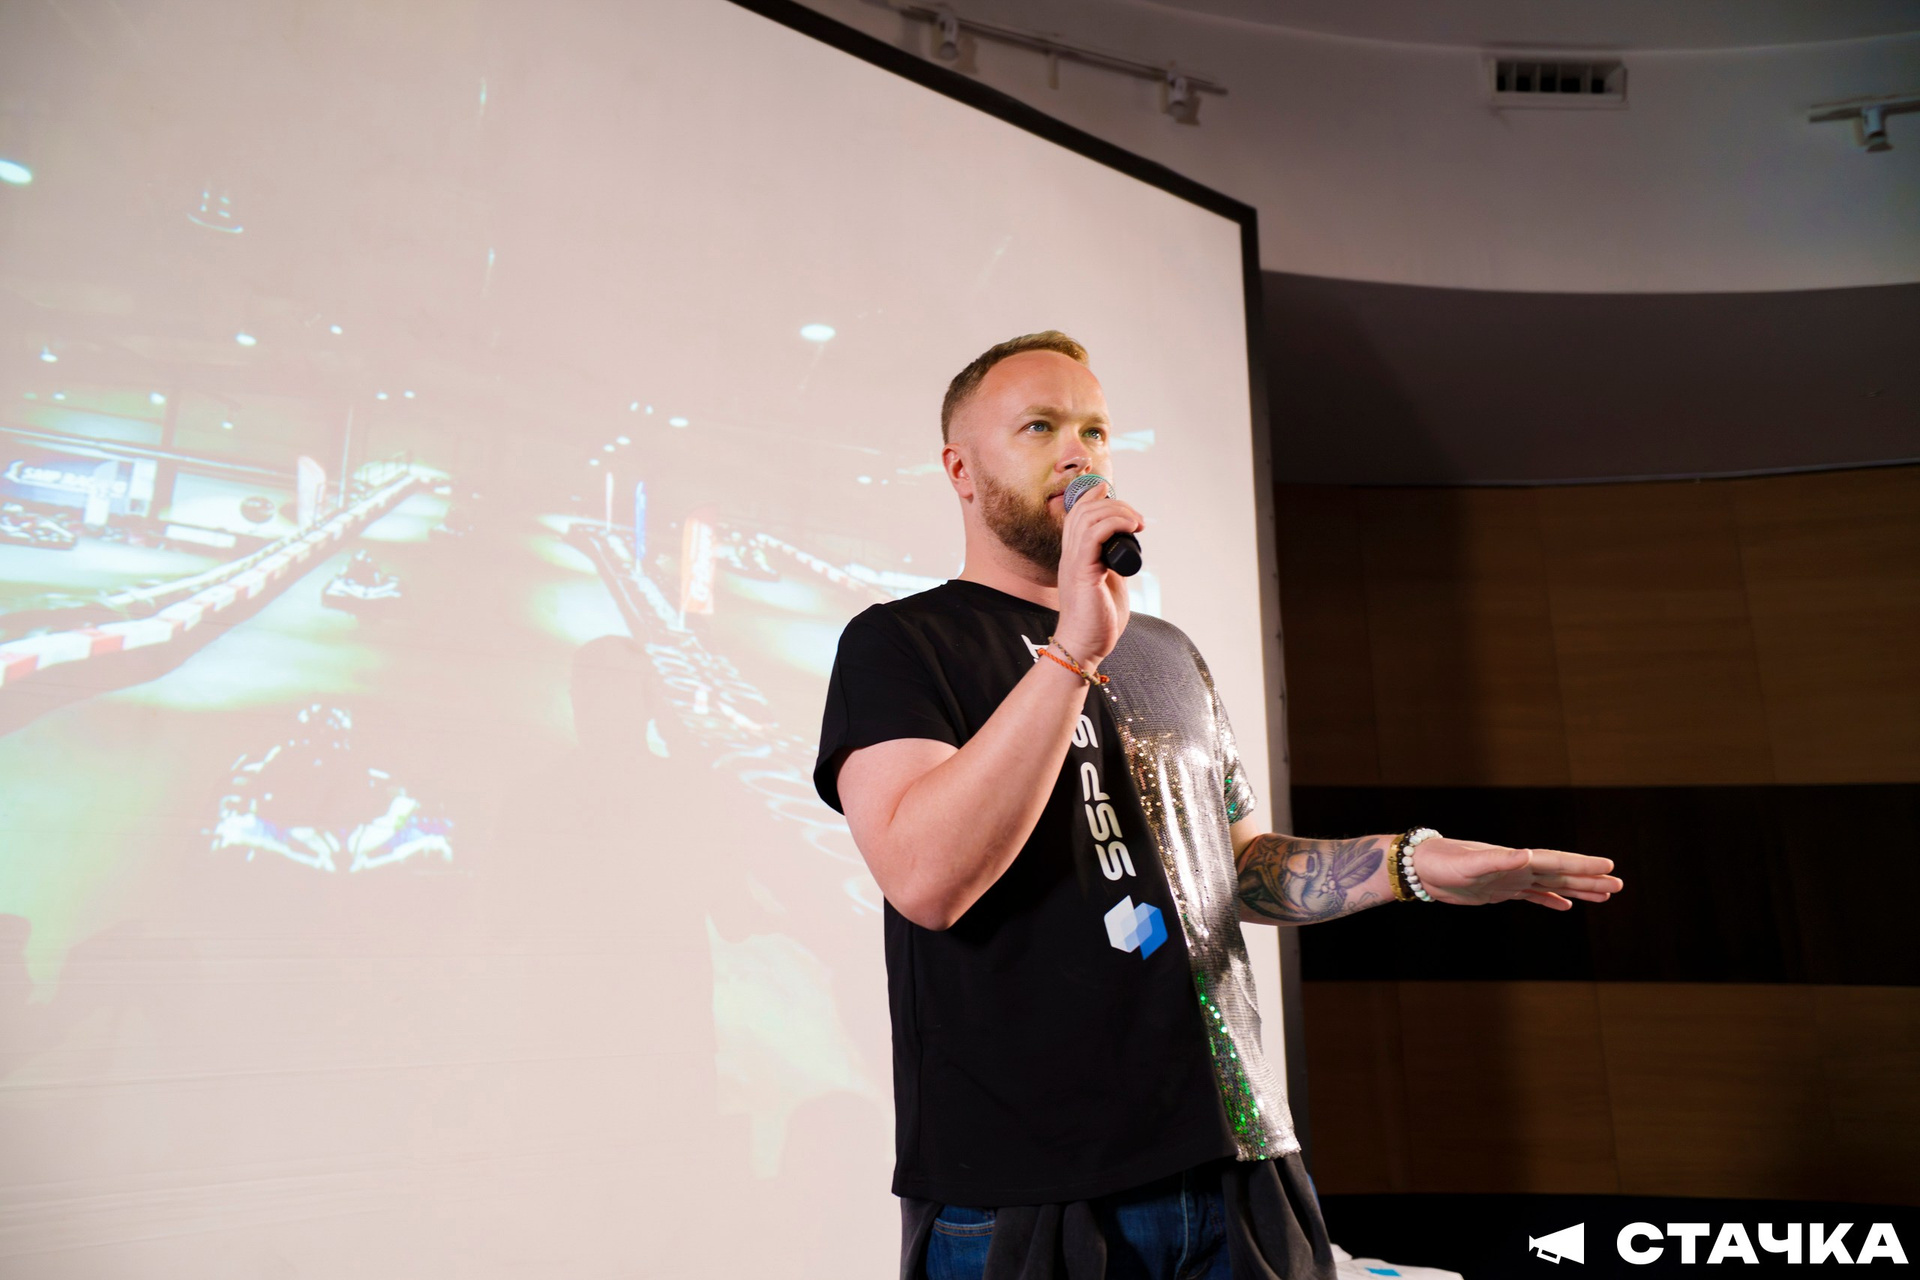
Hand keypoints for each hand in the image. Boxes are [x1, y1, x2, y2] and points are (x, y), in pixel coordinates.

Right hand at [1052, 483, 1143, 668]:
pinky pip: (1093, 535)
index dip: (1093, 497)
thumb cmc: (1098, 621)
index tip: (1116, 498)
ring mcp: (1073, 562)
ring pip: (1087, 517)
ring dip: (1117, 512)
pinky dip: (1114, 524)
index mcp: (1075, 556)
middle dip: (1114, 504)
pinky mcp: (1082, 572)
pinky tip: (1130, 529)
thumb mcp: (1110, 582)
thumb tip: (1127, 549)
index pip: (1076, 514)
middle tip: (1137, 520)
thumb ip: (1113, 563)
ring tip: (1137, 523)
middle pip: (1082, 510)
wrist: (1085, 647)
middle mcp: (1070, 555)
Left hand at [1411, 838, 1621, 910]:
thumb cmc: (1443, 862)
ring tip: (1605, 894)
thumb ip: (1499, 860)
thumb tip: (1527, 855)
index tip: (1609, 866)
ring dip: (1578, 888)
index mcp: (1516, 860)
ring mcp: (1511, 879)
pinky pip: (1533, 896)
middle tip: (1619, 884)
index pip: (1557, 861)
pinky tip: (1567, 905)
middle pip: (1562, 872)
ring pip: (1553, 884)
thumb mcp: (1471, 863)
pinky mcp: (1500, 891)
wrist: (1421, 868)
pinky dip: (1551, 899)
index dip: (1583, 864)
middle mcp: (1518, 867)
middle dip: (1590, 878)